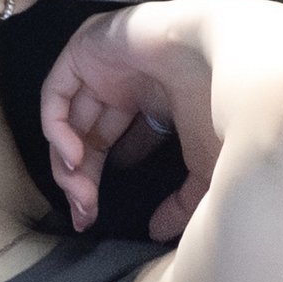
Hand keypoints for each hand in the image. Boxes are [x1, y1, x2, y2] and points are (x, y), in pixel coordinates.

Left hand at [40, 0, 224, 241]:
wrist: (226, 61)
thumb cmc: (222, 108)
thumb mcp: (204, 170)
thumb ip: (180, 204)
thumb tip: (158, 232)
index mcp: (152, 103)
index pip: (110, 147)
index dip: (96, 184)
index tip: (92, 218)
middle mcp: (125, 83)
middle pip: (86, 138)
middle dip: (80, 181)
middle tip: (83, 215)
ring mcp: (103, 64)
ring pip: (67, 120)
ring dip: (67, 163)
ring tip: (82, 194)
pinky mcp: (85, 48)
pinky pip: (56, 94)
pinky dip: (57, 130)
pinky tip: (75, 158)